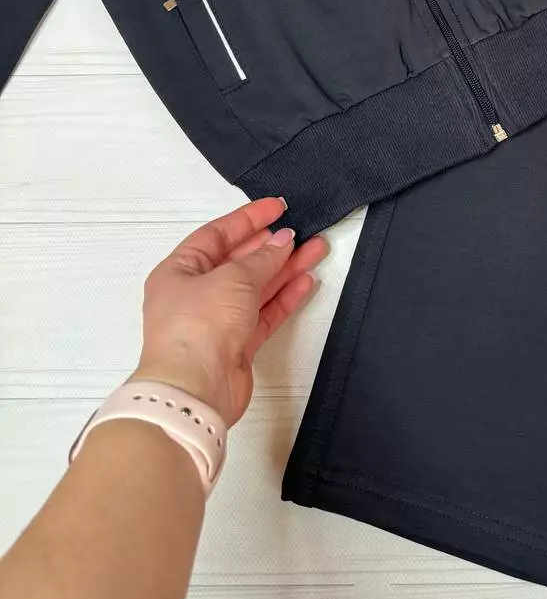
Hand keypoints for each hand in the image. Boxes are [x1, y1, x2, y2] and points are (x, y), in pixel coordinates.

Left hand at [131, 198, 327, 425]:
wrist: (194, 390)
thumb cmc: (199, 325)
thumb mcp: (233, 278)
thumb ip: (263, 258)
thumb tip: (283, 241)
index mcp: (179, 271)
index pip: (217, 235)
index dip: (248, 219)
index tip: (278, 208)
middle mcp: (195, 294)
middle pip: (239, 261)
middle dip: (271, 246)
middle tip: (301, 230)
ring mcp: (217, 321)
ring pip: (256, 287)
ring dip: (285, 269)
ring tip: (316, 250)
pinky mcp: (237, 345)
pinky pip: (264, 314)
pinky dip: (284, 298)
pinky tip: (306, 282)